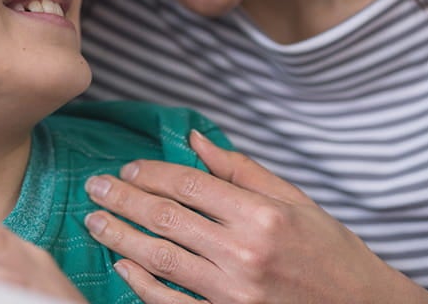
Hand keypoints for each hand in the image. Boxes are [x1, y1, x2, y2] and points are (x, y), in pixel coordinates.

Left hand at [82, 130, 427, 303]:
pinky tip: (122, 266)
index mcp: (261, 215)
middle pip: (166, 218)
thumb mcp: (297, 202)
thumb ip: (242, 171)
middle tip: (94, 187)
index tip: (126, 169)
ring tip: (95, 221)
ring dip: (120, 236)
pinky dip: (142, 284)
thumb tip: (195, 140)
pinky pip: (170, 303)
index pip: (188, 185)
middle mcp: (244, 253)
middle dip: (122, 199)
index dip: (150, 174)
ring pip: (160, 258)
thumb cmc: (333, 254)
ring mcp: (233, 294)